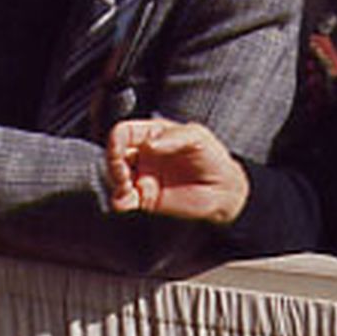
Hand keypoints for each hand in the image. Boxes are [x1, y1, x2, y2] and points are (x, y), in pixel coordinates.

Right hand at [105, 117, 246, 225]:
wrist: (224, 191)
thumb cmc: (211, 157)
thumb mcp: (197, 137)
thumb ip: (173, 138)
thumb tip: (148, 145)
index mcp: (152, 135)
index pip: (124, 133)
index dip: (116, 140)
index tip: (119, 151)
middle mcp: (144, 156)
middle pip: (114, 155)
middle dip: (113, 163)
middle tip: (123, 174)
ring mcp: (144, 179)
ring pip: (115, 178)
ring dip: (115, 183)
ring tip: (127, 188)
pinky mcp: (147, 201)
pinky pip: (124, 201)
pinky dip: (119, 202)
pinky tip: (128, 202)